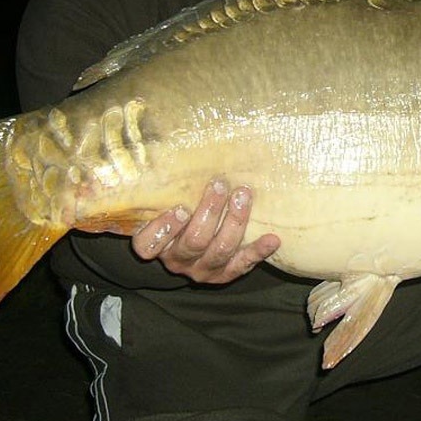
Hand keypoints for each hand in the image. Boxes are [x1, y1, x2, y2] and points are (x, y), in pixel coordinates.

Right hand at [131, 178, 279, 283]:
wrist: (188, 248)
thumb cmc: (175, 215)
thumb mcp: (161, 204)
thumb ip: (164, 188)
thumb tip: (169, 146)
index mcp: (157, 245)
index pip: (148, 245)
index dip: (164, 229)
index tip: (181, 208)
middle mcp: (177, 260)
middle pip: (194, 241)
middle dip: (210, 212)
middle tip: (219, 185)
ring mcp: (202, 270)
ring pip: (219, 250)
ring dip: (234, 222)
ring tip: (243, 196)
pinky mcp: (225, 274)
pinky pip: (242, 264)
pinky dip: (258, 251)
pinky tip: (273, 239)